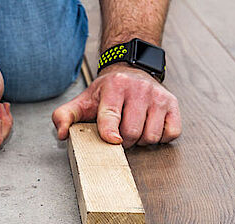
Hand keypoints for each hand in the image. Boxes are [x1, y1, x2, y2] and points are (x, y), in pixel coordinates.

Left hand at [52, 63, 180, 147]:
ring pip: (151, 136)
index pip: (111, 114)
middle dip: (124, 140)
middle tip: (120, 135)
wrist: (131, 70)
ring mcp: (158, 96)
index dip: (111, 131)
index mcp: (114, 86)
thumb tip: (62, 134)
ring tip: (135, 130)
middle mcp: (139, 89)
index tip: (112, 140)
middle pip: (132, 131)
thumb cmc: (108, 91)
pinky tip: (150, 128)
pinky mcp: (172, 104)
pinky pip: (171, 133)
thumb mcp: (83, 100)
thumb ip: (65, 116)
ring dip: (142, 141)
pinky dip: (160, 138)